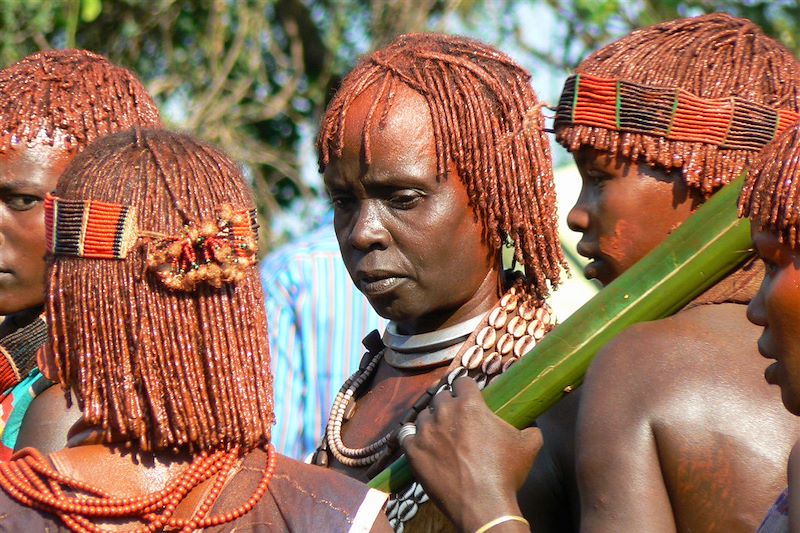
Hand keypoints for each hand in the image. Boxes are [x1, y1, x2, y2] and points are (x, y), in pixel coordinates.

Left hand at [403, 377, 539, 531]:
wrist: (483, 505)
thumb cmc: (505, 473)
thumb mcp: (528, 446)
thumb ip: (530, 429)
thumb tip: (532, 427)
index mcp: (470, 405)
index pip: (462, 381)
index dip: (466, 388)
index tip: (468, 395)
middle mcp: (444, 413)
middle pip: (441, 396)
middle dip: (448, 403)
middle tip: (456, 418)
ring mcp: (426, 432)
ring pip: (423, 415)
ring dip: (431, 420)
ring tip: (439, 433)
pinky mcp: (413, 452)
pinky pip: (406, 436)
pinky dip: (413, 438)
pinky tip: (420, 443)